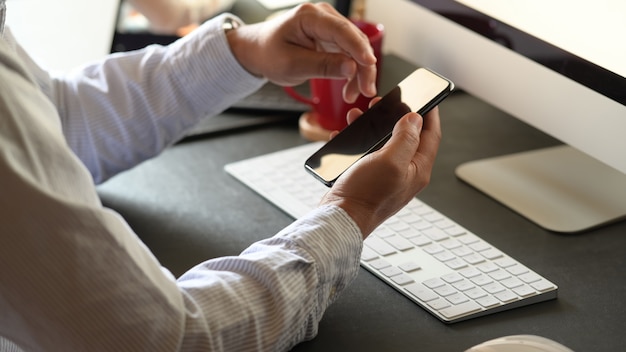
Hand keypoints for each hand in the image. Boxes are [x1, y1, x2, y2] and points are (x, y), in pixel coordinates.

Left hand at [226, 3, 376, 101]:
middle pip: (354, 39)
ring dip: (359, 71)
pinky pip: (349, 53)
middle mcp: (322, 16)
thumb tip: (352, 68)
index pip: (341, 31)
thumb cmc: (268, 54)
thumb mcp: (293, 65)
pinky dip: (352, 70)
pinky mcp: (331, 37)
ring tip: (353, 94)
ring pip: (355, 48)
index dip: (358, 48)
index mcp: (309, 17)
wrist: (258, 51)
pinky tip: (349, 87)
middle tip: (366, 91)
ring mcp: (329, 25)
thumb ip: (323, 66)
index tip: (369, 64)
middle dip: (363, 66)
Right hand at [320, 107, 441, 236]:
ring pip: (384, 143)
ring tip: (360, 116)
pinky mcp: (370, 178)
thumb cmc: (366, 195)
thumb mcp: (390, 161)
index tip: (427, 96)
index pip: (431, 134)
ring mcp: (387, 176)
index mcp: (417, 168)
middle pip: (407, 136)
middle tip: (385, 103)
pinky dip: (358, 141)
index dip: (430, 113)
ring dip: (373, 127)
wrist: (341, 218)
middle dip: (396, 116)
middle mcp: (405, 172)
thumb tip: (414, 119)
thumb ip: (405, 138)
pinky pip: (367, 153)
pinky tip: (347, 135)